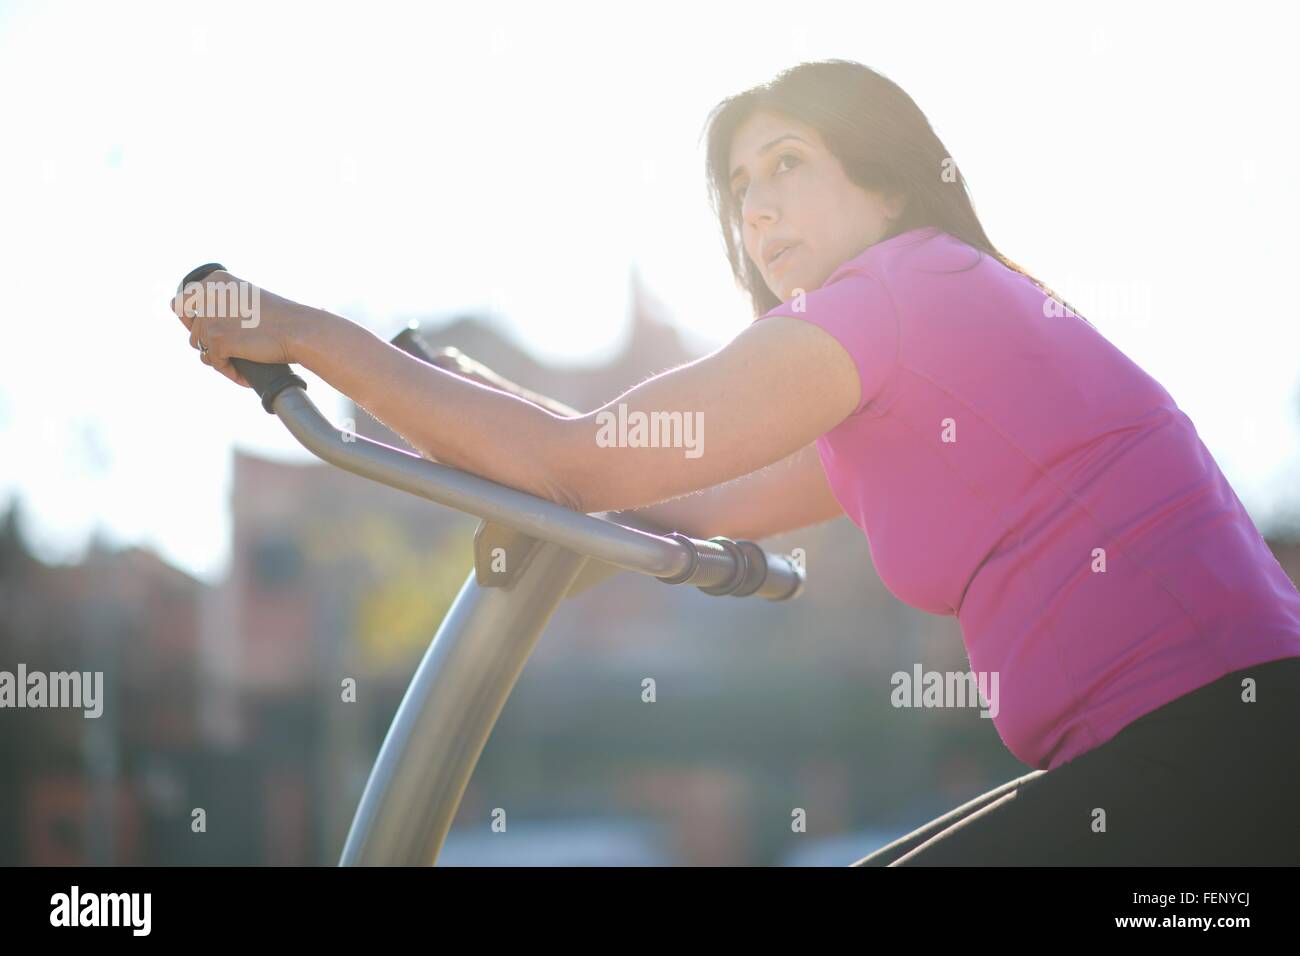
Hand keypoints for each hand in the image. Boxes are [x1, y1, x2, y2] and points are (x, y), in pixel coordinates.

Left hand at [168, 270, 312, 387]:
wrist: (300, 330)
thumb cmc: (279, 318)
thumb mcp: (243, 298)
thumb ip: (215, 302)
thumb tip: (173, 307)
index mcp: (214, 281)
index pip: (185, 305)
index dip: (201, 323)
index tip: (223, 330)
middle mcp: (207, 295)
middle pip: (195, 331)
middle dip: (216, 344)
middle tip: (242, 346)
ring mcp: (210, 318)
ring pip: (203, 349)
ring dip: (222, 358)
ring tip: (246, 359)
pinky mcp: (217, 340)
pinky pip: (215, 363)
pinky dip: (230, 371)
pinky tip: (246, 372)